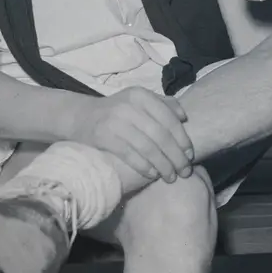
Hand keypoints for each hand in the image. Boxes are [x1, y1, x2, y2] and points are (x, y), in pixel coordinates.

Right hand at [75, 88, 194, 183]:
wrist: (81, 117)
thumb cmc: (117, 112)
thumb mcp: (138, 102)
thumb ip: (162, 105)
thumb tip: (184, 116)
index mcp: (141, 95)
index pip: (169, 118)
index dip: (182, 138)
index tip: (190, 155)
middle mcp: (129, 105)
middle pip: (161, 135)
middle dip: (176, 156)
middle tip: (185, 171)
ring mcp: (115, 121)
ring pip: (147, 147)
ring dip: (163, 165)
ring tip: (171, 177)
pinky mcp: (104, 136)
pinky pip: (130, 154)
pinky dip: (144, 166)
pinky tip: (153, 174)